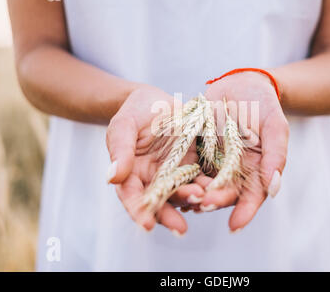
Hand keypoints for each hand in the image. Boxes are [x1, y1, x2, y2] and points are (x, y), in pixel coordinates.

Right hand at [106, 85, 203, 234]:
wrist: (157, 101)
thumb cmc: (134, 112)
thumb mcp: (123, 126)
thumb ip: (120, 150)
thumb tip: (112, 177)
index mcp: (132, 174)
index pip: (132, 197)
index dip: (139, 212)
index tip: (147, 225)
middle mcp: (154, 180)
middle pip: (161, 202)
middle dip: (169, 216)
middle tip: (180, 228)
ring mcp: (176, 173)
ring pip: (184, 193)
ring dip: (192, 200)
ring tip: (202, 202)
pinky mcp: (195, 164)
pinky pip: (203, 177)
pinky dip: (209, 184)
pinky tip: (217, 188)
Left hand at [196, 71, 288, 231]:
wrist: (239, 84)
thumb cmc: (262, 104)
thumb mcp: (274, 124)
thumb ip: (276, 154)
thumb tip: (275, 187)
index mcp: (257, 170)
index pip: (252, 197)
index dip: (245, 212)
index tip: (234, 226)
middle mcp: (235, 172)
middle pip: (224, 194)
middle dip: (214, 202)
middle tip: (202, 205)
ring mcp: (214, 164)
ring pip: (204, 185)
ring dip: (194, 195)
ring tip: (184, 200)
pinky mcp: (196, 153)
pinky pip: (188, 169)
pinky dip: (181, 178)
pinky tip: (172, 184)